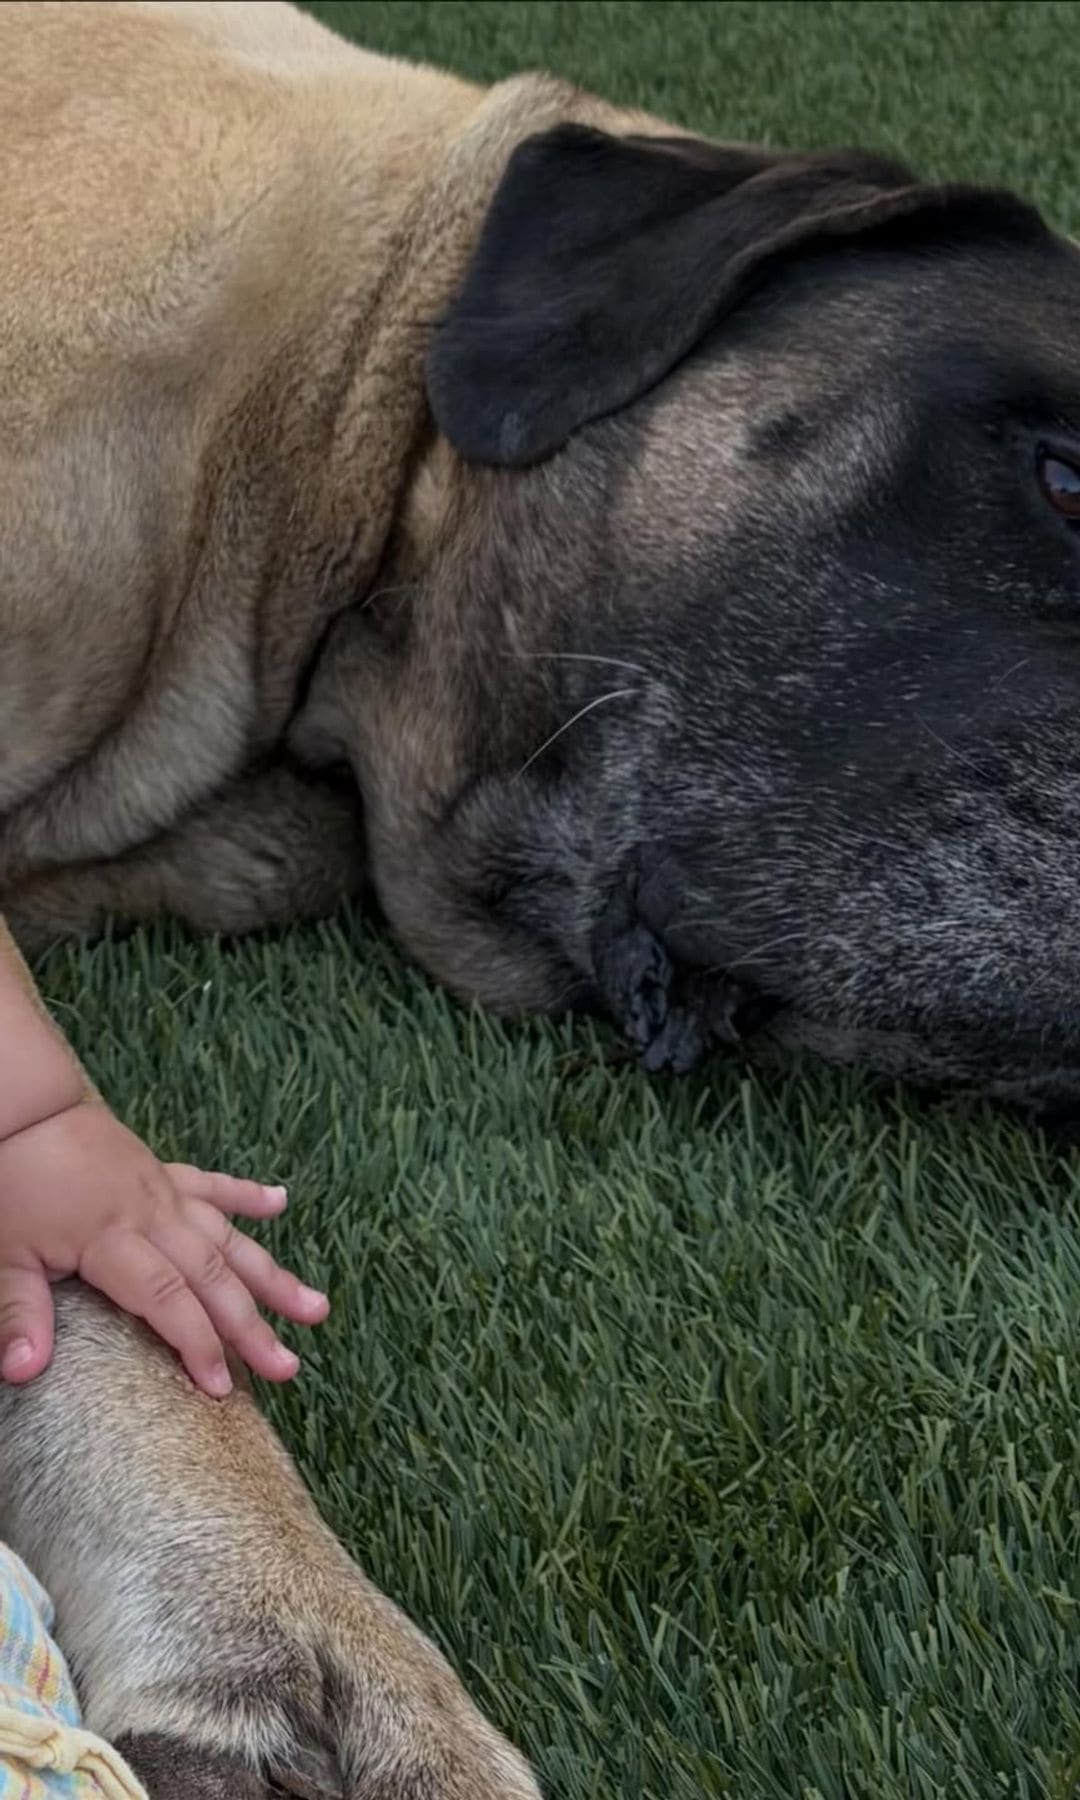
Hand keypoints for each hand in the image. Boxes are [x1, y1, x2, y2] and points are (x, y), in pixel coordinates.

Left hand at [0, 1099, 328, 1395]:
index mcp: (113, 1238)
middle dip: (252, 1325)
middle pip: (212, 1276)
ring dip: (271, 1275)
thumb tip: (22, 1372)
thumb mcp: (4, 1255)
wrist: (22, 1110)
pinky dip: (247, 1194)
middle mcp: (152, 1215)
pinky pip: (213, 1184)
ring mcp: (164, 1191)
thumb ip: (19, 1313)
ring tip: (315, 1307)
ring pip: (228, 1238)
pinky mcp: (162, 1171)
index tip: (222, 1386)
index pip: (167, 1298)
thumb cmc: (9, 1183)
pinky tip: (280, 1202)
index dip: (197, 1342)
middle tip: (287, 1367)